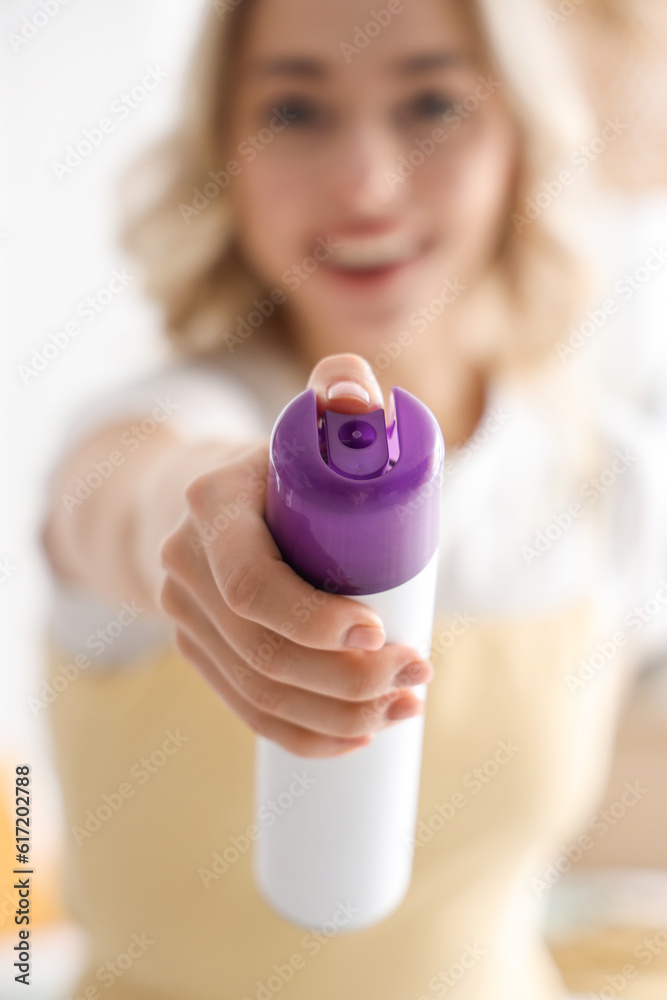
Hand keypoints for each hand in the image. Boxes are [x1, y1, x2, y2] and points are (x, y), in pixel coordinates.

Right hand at [158, 353, 432, 757]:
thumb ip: (340, 392)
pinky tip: (360, 733)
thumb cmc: (280, 461)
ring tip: (406, 703)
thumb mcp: (306, 424)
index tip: (384, 632)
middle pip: (264, 652)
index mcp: (212, 509)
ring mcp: (187, 618)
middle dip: (348, 678)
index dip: (316, 620)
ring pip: (261, 692)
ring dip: (340, 713)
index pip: (253, 585)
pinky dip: (306, 734)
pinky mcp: (201, 652)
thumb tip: (359, 397)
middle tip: (417, 671)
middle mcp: (185, 568)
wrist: (214, 499)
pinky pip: (249, 711)